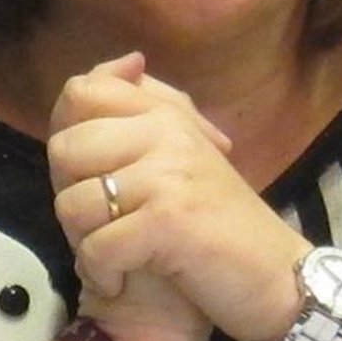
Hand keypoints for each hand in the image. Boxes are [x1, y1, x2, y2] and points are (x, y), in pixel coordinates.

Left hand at [48, 56, 306, 340]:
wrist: (277, 279)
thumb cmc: (221, 225)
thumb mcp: (184, 157)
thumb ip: (147, 110)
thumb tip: (125, 61)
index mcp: (166, 116)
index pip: (82, 92)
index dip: (68, 137)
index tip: (100, 175)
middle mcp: (166, 134)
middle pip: (64, 148)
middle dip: (71, 197)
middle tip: (106, 225)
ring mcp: (167, 176)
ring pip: (72, 203)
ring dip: (84, 242)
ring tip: (119, 255)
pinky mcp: (167, 221)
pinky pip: (97, 246)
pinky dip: (103, 274)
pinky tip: (124, 279)